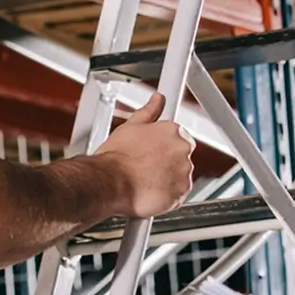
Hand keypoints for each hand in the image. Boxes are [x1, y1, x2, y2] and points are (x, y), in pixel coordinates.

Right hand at [94, 95, 194, 218]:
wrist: (111, 181)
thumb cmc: (117, 156)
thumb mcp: (131, 126)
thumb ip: (149, 111)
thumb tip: (157, 99)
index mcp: (173, 131)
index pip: (178, 137)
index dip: (163, 147)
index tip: (153, 153)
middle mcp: (182, 149)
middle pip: (180, 157)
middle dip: (165, 162)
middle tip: (145, 166)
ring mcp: (183, 172)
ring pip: (180, 176)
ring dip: (167, 178)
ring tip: (145, 179)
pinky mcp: (181, 193)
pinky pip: (178, 195)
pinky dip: (167, 195)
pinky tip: (150, 190)